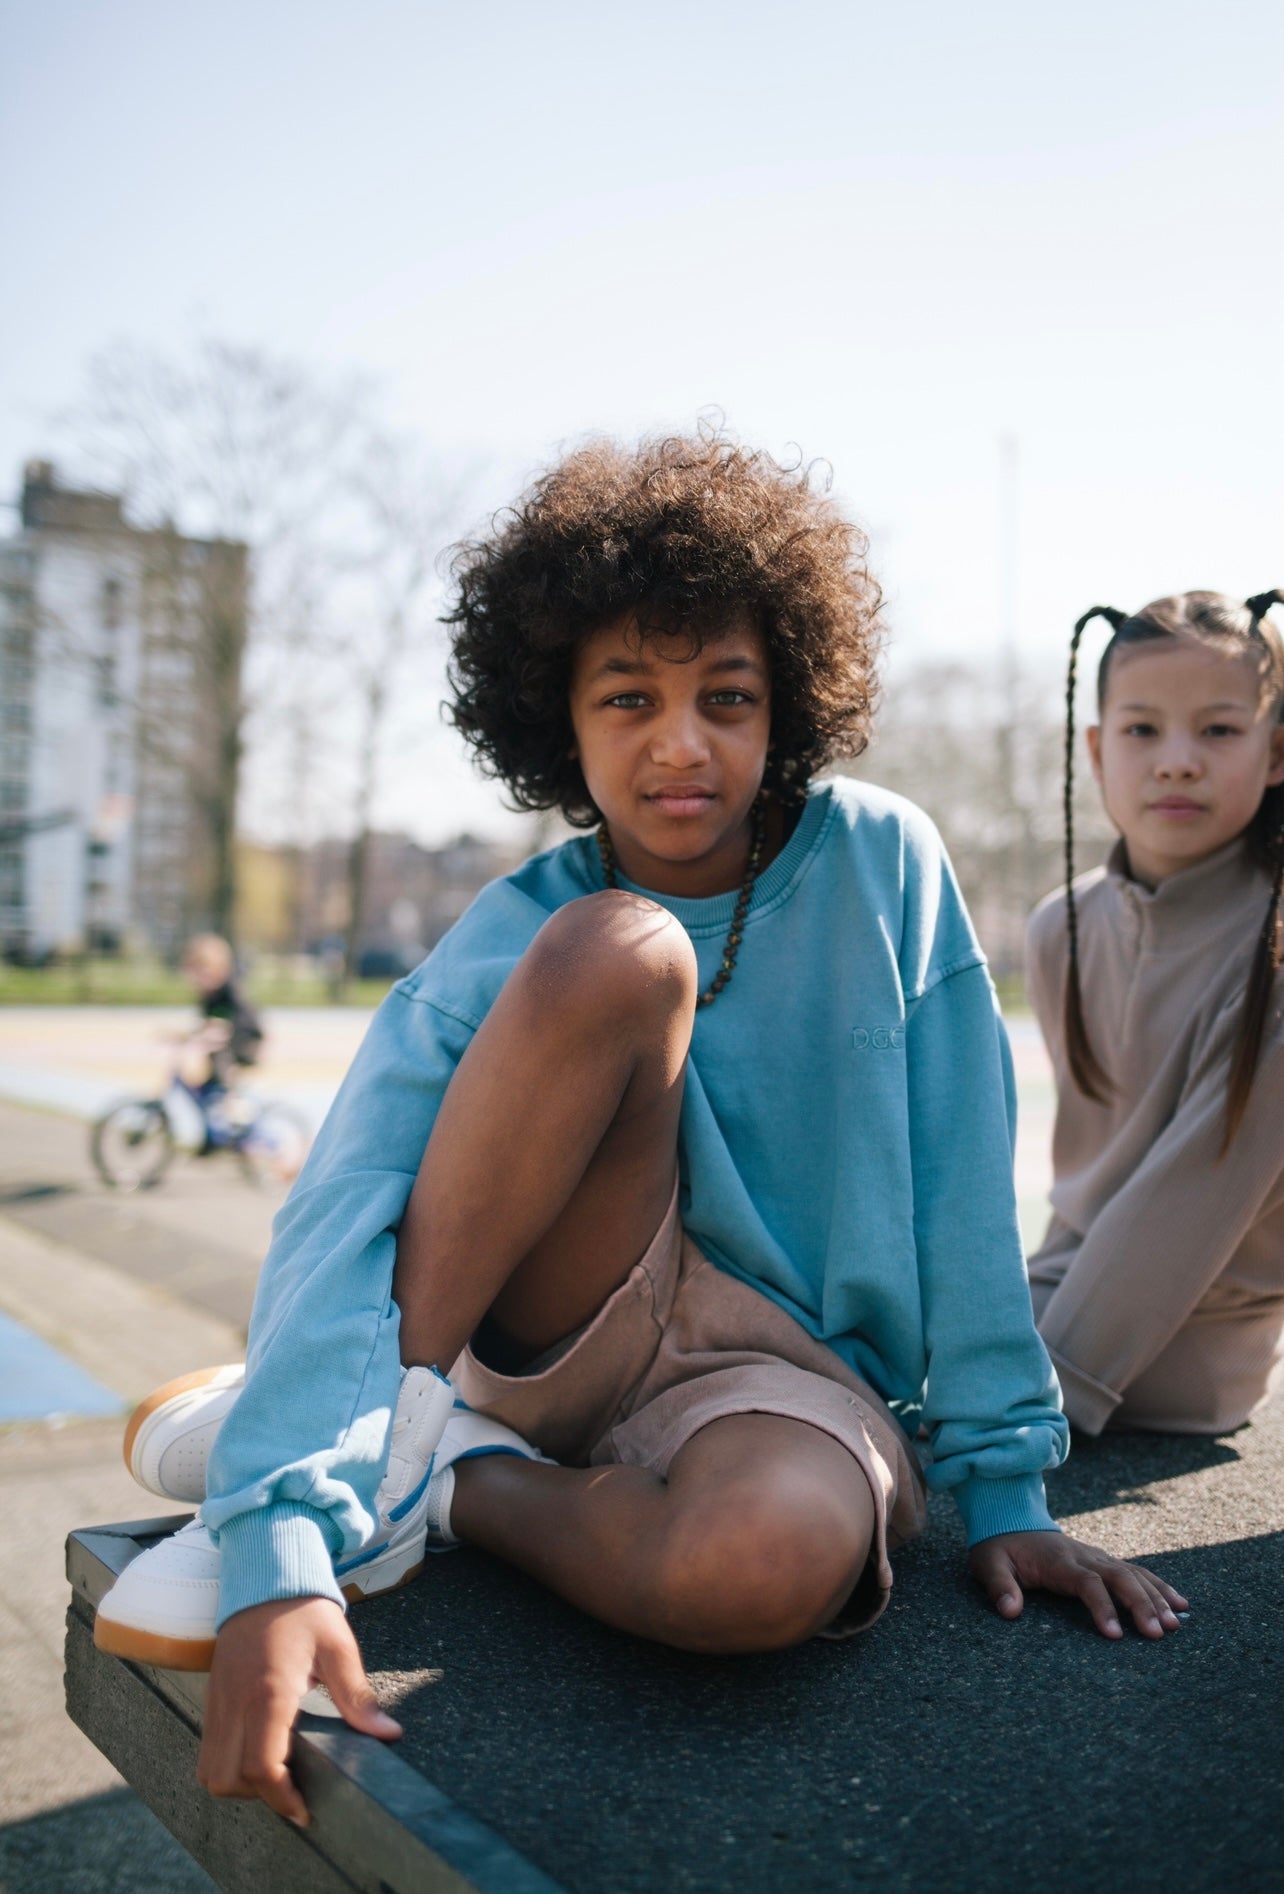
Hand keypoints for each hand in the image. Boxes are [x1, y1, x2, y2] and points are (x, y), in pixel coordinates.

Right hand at [198, 1596, 400, 1825]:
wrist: (266, 1573)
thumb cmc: (305, 1608)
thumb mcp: (338, 1647)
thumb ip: (358, 1697)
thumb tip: (388, 1734)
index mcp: (268, 1692)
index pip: (261, 1767)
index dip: (282, 1799)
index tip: (305, 1811)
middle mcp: (235, 1701)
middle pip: (227, 1778)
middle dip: (258, 1797)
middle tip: (293, 1791)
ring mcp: (217, 1700)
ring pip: (209, 1769)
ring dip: (238, 1783)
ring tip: (275, 1773)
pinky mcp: (212, 1696)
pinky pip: (208, 1748)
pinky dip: (227, 1764)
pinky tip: (259, 1751)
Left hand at [968, 1530, 1187, 1640]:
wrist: (1009, 1518)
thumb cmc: (999, 1548)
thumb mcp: (988, 1564)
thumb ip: (999, 1586)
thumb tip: (1010, 1611)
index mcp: (1058, 1560)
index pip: (1087, 1582)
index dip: (1102, 1607)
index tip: (1114, 1635)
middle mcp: (1084, 1555)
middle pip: (1119, 1577)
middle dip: (1142, 1604)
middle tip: (1159, 1634)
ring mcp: (1097, 1556)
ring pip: (1133, 1574)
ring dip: (1156, 1598)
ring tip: (1175, 1625)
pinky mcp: (1103, 1560)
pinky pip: (1136, 1571)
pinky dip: (1159, 1586)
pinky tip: (1180, 1603)